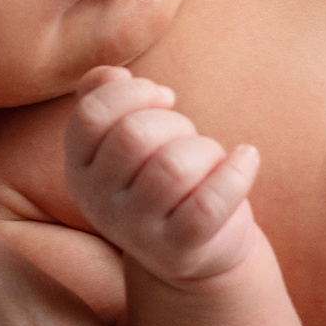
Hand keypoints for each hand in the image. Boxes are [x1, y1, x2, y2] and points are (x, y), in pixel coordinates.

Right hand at [65, 67, 262, 286]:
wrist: (195, 251)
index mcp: (79, 168)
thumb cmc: (162, 177)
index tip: (163, 99)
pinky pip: (210, 202)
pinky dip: (238, 171)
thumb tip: (115, 74)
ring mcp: (136, 232)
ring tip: (211, 159)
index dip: (134, 93)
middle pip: (135, 136)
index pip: (92, 113)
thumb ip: (105, 96)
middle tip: (187, 138)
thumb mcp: (124, 138)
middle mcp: (98, 202)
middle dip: (175, 123)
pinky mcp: (178, 251)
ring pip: (175, 167)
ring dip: (206, 150)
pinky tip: (245, 158)